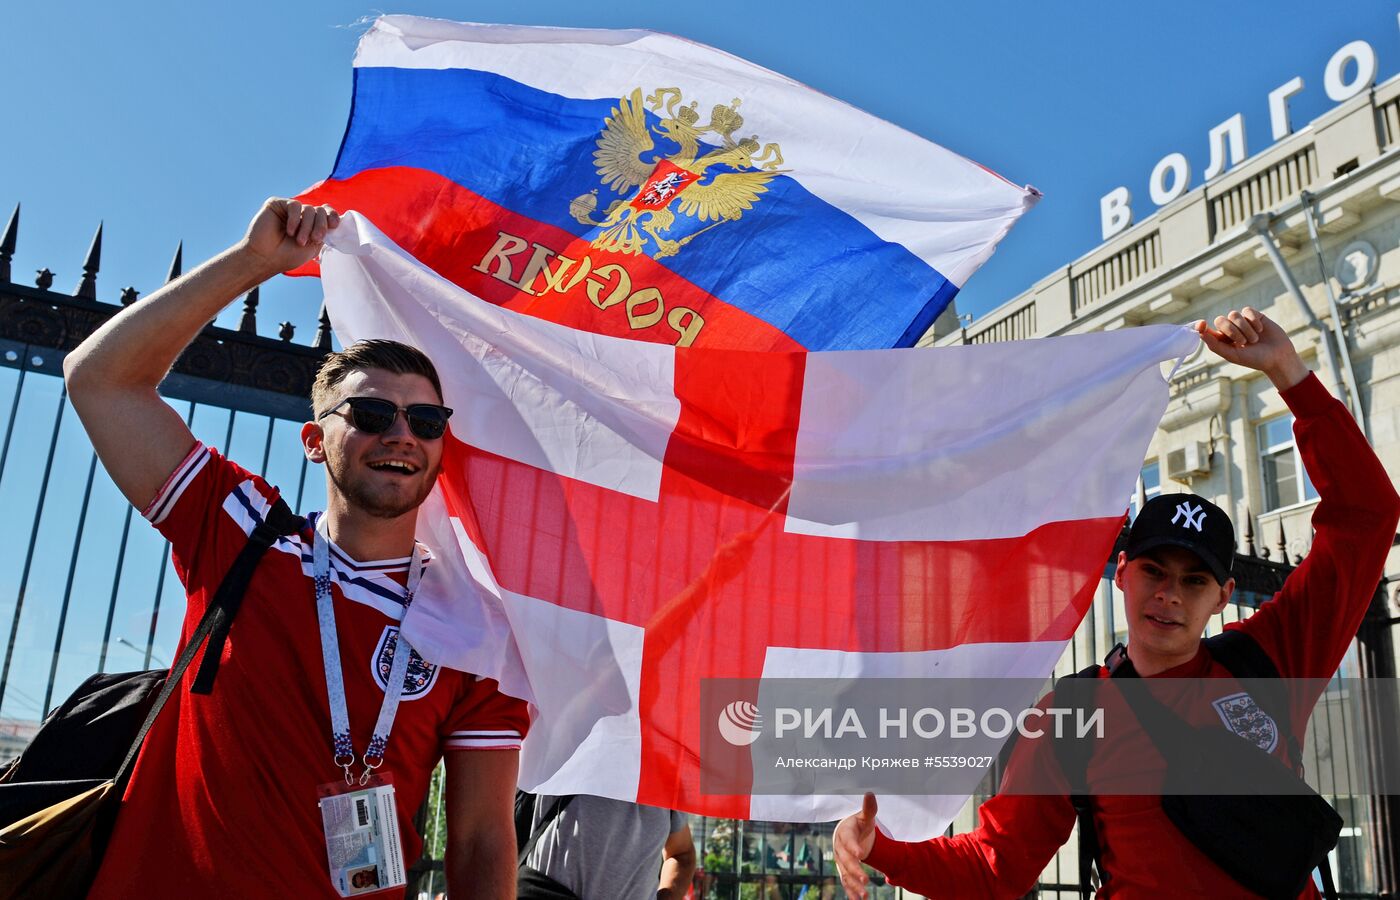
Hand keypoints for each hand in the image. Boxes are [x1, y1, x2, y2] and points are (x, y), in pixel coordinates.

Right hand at [237, 198, 340, 277]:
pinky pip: (294, 205)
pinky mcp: (277, 204)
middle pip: (321, 211)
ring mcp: (289, 210)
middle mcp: (301, 216)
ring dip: (307, 226)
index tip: (334, 225)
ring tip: (299, 240)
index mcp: (312, 225)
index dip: (333, 216)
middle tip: (315, 239)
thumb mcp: (313, 246)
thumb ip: (324, 232)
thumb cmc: (287, 256)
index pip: (327, 213)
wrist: (265, 258)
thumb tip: (336, 219)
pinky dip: (295, 219)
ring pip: (309, 209)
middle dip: (321, 226)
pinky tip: (290, 231)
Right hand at [835, 792, 878, 898]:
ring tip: (865, 894)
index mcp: (844, 833)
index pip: (847, 840)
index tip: (860, 854)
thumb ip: (868, 808)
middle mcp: (840, 849)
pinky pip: (846, 882)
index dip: (853, 847)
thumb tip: (870, 793)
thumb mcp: (865, 817)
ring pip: (845, 874)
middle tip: (865, 880)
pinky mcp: (844, 871)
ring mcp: (841, 861)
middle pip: (845, 861)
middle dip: (855, 871)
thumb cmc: (859, 824)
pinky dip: (851, 892)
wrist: (848, 834)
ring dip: (853, 885)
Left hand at [1194, 307, 1308, 390]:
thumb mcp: (1233, 355)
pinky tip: (1260, 329)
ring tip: (1254, 340)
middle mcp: (1230, 329)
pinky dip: (1253, 321)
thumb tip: (1200, 333)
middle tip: (1243, 342)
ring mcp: (1242, 322)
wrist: (1278, 356)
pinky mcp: (1255, 315)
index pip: (1207, 329)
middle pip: (1221, 320)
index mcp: (1221, 340)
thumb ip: (1215, 345)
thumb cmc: (1254, 359)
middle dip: (1231, 330)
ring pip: (1234, 315)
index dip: (1201, 326)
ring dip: (1245, 328)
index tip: (1201, 324)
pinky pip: (1247, 311)